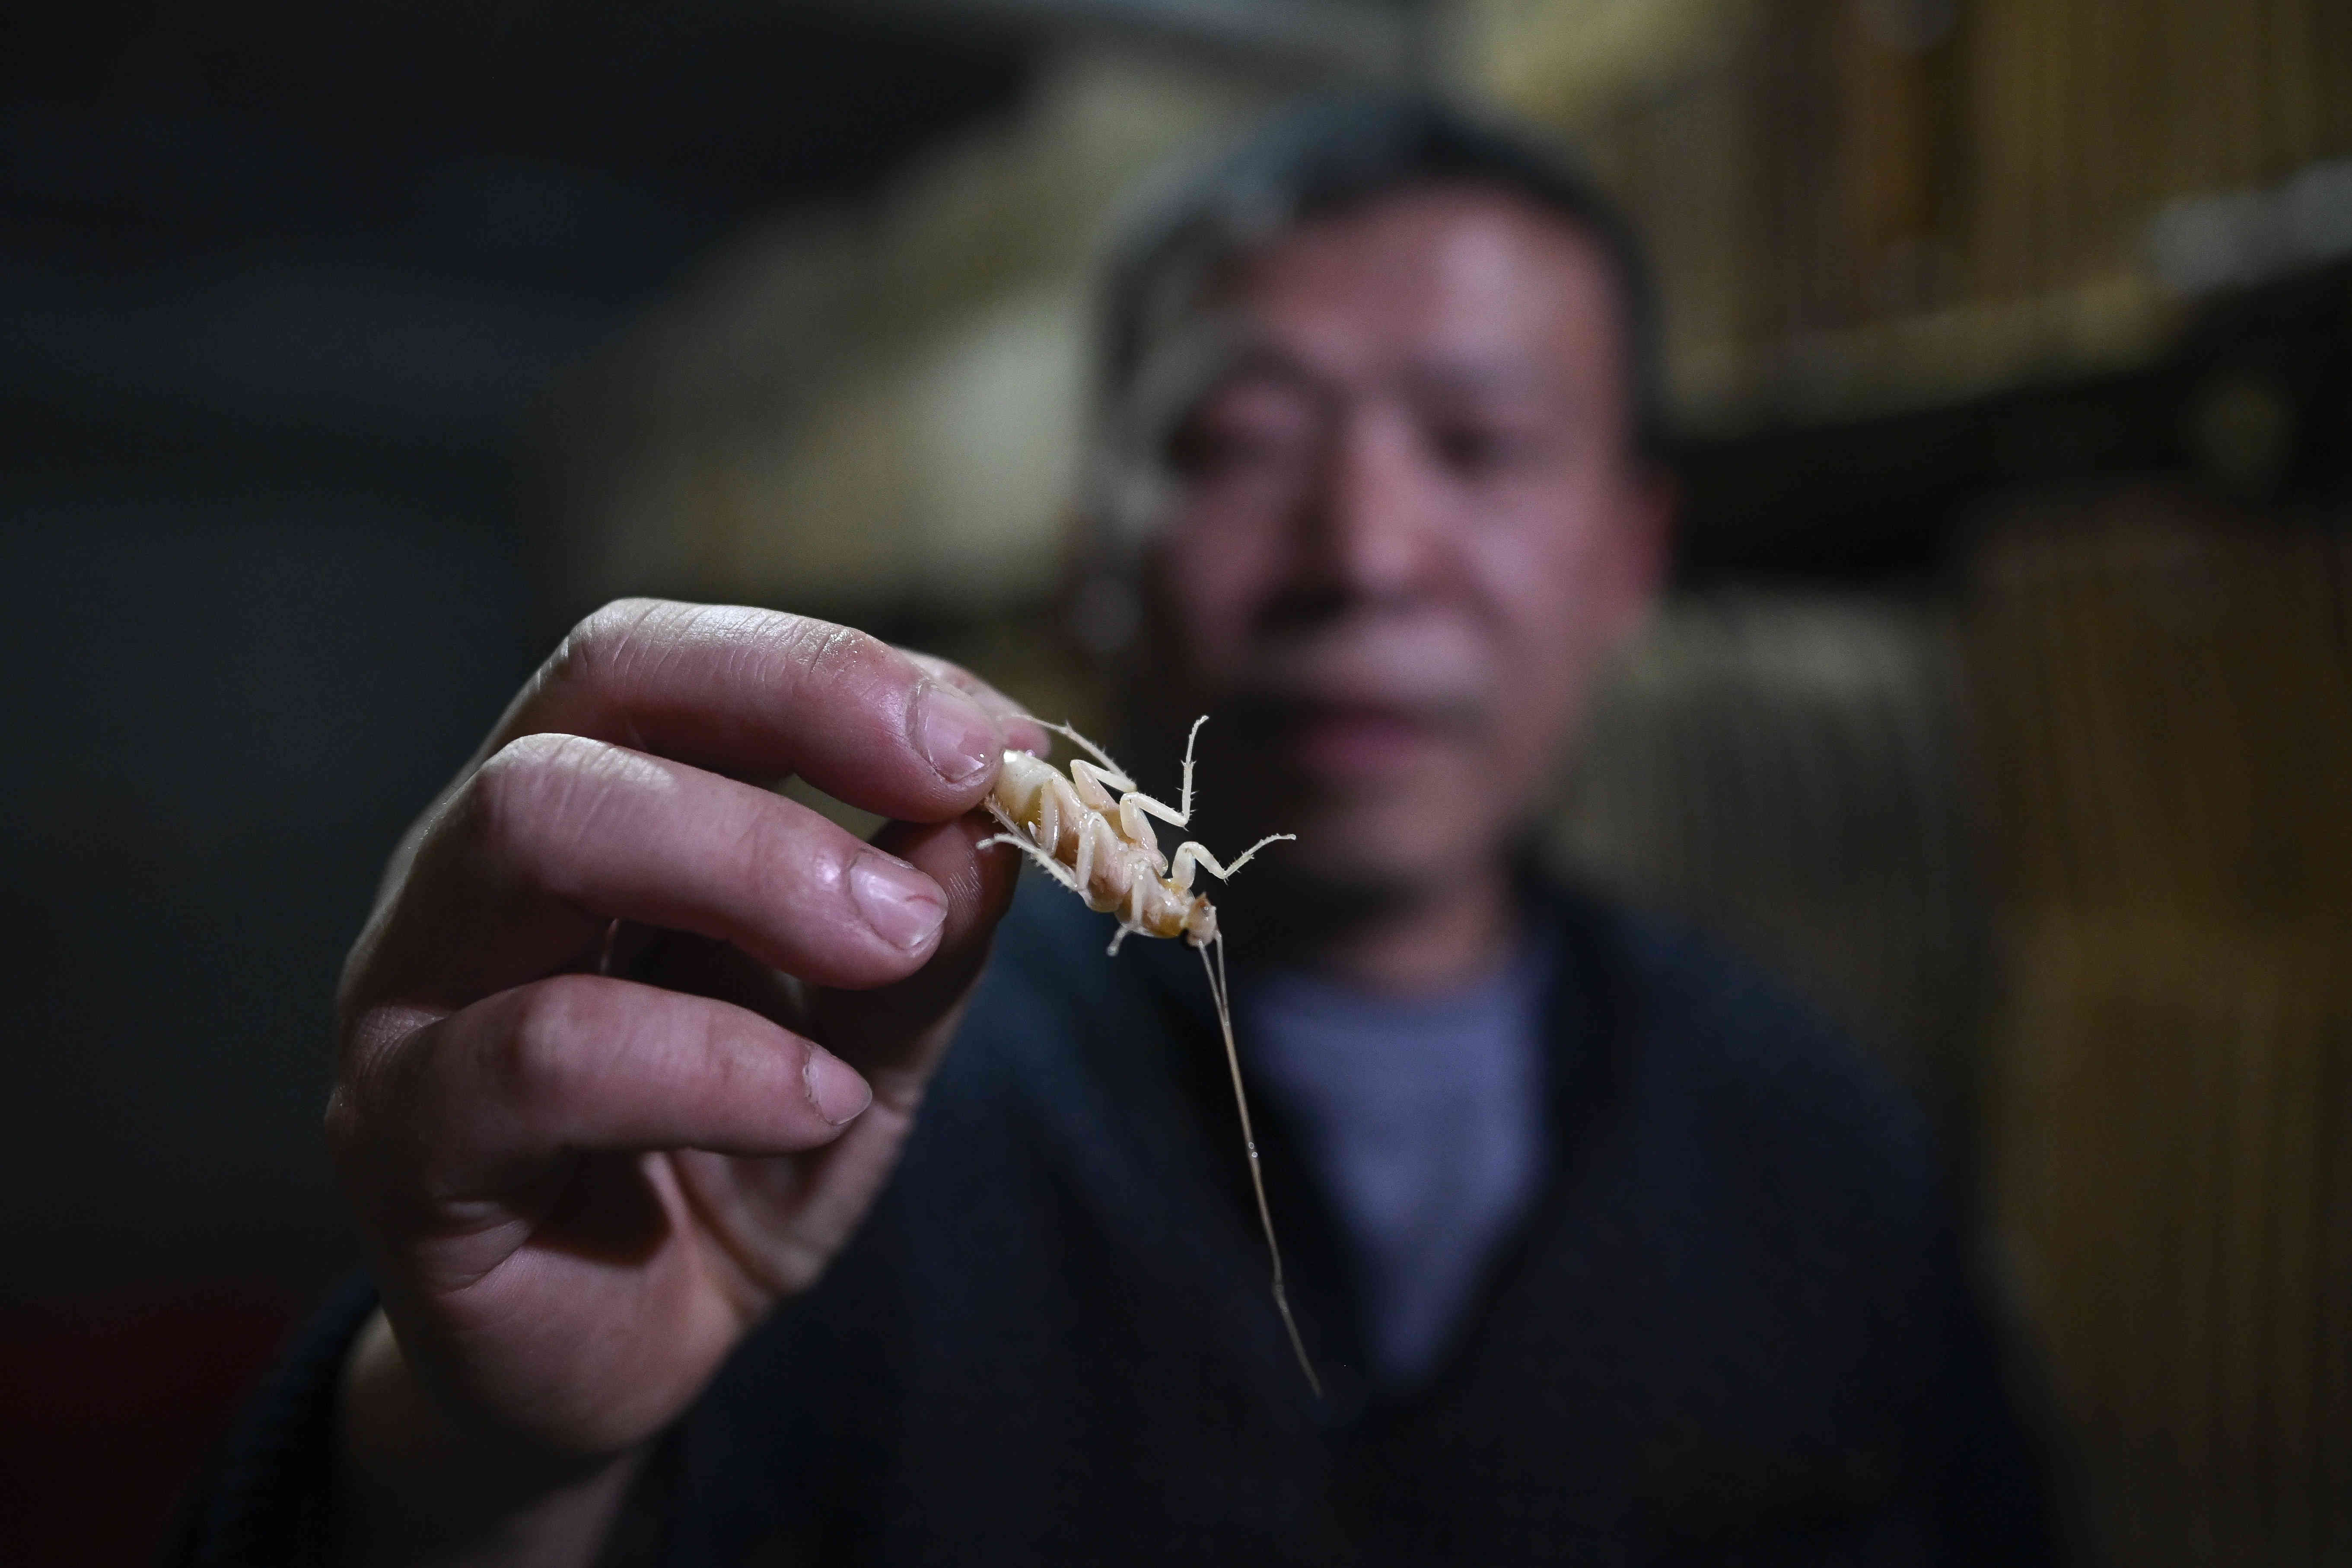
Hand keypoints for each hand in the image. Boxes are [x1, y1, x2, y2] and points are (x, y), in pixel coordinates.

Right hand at [325, 601, 1041, 1557]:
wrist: (621, 1351)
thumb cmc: (735, 1153)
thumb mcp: (867, 1032)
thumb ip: (923, 932)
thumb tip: (1001, 817)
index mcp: (587, 807)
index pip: (664, 658)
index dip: (829, 668)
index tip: (990, 733)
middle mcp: (476, 867)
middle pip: (592, 698)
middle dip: (796, 718)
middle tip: (957, 799)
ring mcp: (417, 994)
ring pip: (533, 824)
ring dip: (753, 862)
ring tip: (896, 941)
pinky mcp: (405, 1142)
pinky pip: (536, 1055)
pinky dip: (711, 1063)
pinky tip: (819, 1102)